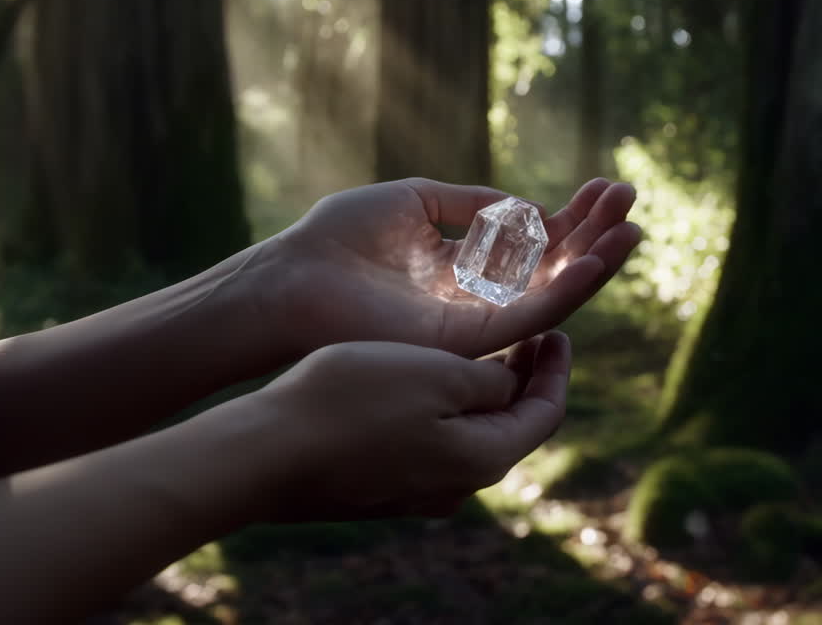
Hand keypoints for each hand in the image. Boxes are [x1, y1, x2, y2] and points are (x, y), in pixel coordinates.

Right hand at [254, 332, 570, 520]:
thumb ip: (490, 381)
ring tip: (483, 348)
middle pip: (511, 427)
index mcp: (484, 459)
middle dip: (524, 378)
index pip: (545, 413)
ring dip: (485, 391)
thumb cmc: (352, 401)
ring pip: (470, 435)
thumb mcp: (437, 373)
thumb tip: (513, 387)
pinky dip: (448, 408)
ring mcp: (418, 492)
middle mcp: (458, 486)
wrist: (265, 452)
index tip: (556, 328)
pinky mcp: (382, 488)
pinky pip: (433, 443)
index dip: (556, 368)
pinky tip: (427, 378)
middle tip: (527, 330)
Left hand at [270, 177, 639, 358]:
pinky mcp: (467, 340)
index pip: (532, 243)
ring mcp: (475, 322)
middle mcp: (476, 298)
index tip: (604, 187)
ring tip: (632, 229)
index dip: (571, 216)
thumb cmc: (337, 240)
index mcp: (463, 267)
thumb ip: (469, 202)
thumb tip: (525, 207)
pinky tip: (596, 261)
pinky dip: (567, 290)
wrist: (292, 281)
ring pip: (551, 296)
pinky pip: (529, 317)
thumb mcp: (412, 201)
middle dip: (593, 234)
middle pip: (551, 268)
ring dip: (595, 264)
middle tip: (630, 198)